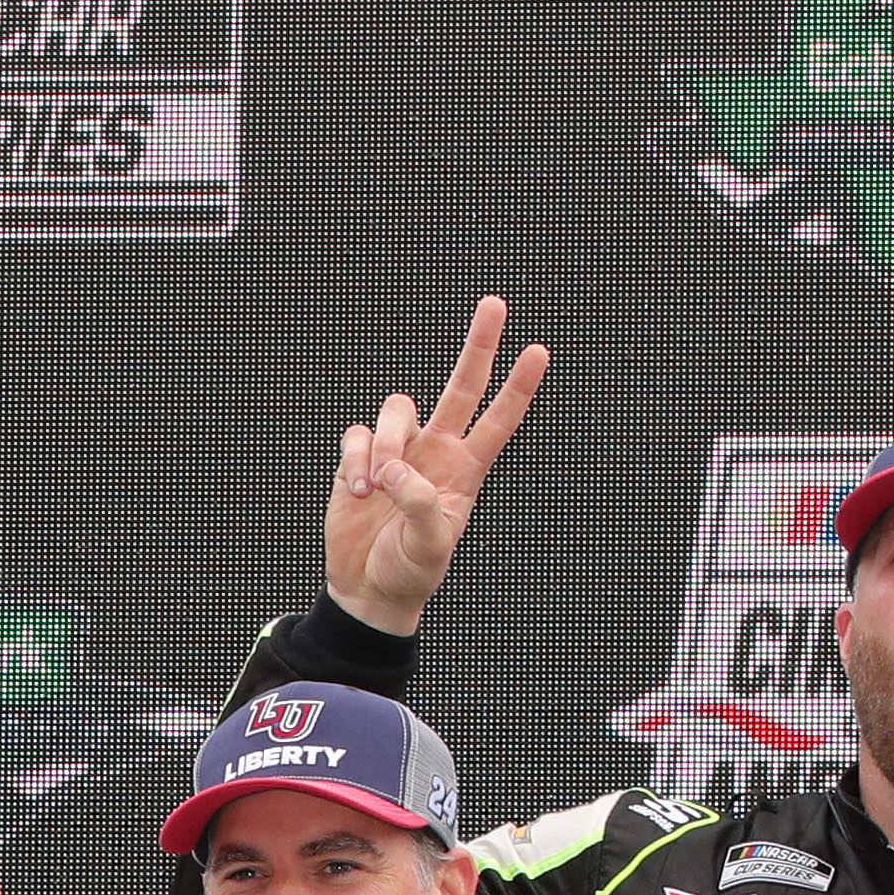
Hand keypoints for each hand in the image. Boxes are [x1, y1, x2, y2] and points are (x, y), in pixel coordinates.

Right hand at [323, 293, 552, 634]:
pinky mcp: (358, 459)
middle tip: (495, 303)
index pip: (498, 421)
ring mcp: (398, 451)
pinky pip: (357, 437)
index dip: (519, 388)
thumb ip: (421, 503)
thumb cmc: (409, 571)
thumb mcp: (429, 545)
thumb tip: (395, 467)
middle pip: (462, 386)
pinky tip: (356, 492)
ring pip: (398, 410)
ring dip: (385, 442)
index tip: (539, 351)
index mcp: (466, 471)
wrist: (367, 590)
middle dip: (480, 346)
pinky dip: (355, 461)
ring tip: (376, 486)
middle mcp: (436, 451)